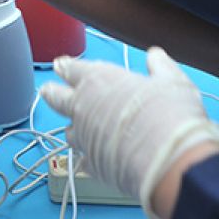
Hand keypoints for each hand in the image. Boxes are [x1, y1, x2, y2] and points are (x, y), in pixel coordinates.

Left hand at [40, 47, 218, 212]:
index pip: (72, 69)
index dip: (66, 67)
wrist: (169, 158)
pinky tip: (93, 159)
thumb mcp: (171, 81)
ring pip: (67, 131)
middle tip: (46, 90)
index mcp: (98, 79)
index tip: (61, 65)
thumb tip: (156, 55)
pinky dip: (87, 158)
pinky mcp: (91, 163)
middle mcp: (83, 106)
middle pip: (56, 97)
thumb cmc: (170, 115)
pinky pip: (82, 160)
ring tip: (75, 129)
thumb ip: (160, 67)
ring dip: (72, 129)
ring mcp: (83, 136)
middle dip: (51, 92)